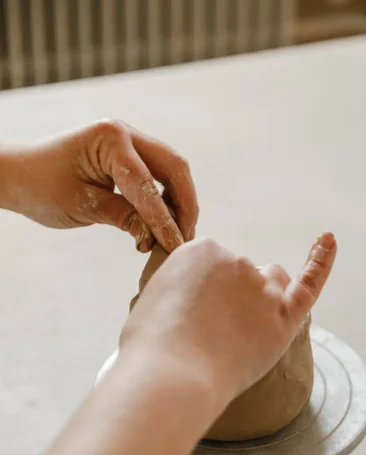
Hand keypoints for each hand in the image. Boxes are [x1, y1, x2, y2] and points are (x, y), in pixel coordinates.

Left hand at [3, 120, 197, 251]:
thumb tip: (156, 238)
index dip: (164, 220)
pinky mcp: (129, 153)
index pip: (148, 186)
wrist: (18, 173)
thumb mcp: (81, 206)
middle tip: (184, 240)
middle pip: (174, 169)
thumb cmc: (41, 187)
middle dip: (184, 206)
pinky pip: (158, 175)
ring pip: (172, 171)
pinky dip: (165, 199)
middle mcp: (125, 133)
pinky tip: (164, 223)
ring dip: (179, 203)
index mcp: (111, 140)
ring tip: (177, 235)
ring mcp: (129, 140)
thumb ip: (122, 217)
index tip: (175, 248)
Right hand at [120, 233, 336, 414]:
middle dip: (232, 296)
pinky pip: (310, 282)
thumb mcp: (151, 303)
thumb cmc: (150, 349)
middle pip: (244, 273)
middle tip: (210, 333)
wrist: (169, 375)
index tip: (189, 319)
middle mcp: (234, 261)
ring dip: (263, 298)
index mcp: (199, 252)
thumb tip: (188, 301)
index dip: (203, 295)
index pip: (212, 267)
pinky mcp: (283, 316)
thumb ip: (177, 291)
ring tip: (238, 332)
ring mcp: (261, 287)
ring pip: (273, 283)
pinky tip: (329, 240)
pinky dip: (321, 259)